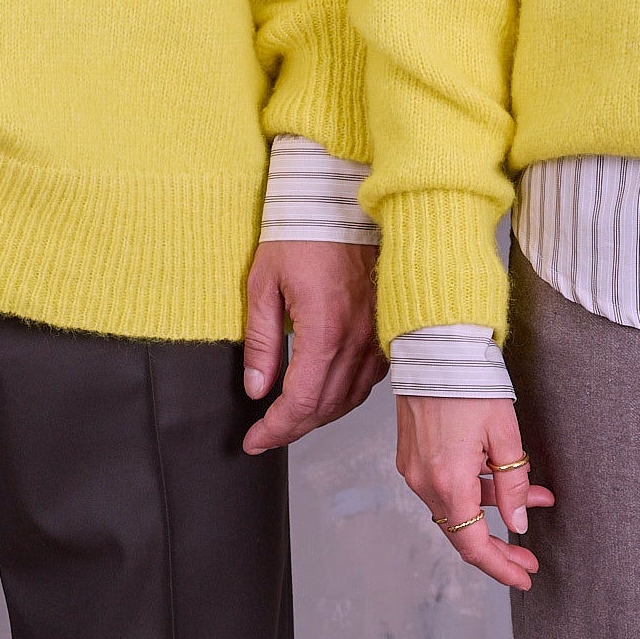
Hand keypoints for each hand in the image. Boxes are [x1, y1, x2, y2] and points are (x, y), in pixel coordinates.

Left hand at [241, 242, 386, 453]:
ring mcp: (377, 334)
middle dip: (292, 429)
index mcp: (325, 330)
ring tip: (290, 419)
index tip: (254, 441)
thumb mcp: (263, 284)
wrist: (339, 198)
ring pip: (350, 398)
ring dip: (318, 416)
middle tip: (265, 435)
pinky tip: (325, 392)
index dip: (275, 430)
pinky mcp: (386, 326)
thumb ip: (261, 342)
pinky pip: (369, 378)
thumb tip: (257, 389)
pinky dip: (344, 395)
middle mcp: (357, 338)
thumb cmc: (301, 231)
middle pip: (326, 407)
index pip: (300, 402)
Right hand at [396, 392, 554, 591]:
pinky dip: (472, 489)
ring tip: (533, 499)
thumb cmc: (471, 382)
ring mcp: (413, 468)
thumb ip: (512, 485)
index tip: (524, 575)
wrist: (434, 344)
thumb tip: (517, 523)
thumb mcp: (505, 435)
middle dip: (499, 544)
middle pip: (462, 530)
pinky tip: (500, 478)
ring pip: (455, 506)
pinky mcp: (411, 454)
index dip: (500, 566)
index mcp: (449, 481)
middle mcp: (424, 481)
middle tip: (528, 555)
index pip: (473, 544)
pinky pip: (444, 485)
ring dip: (492, 508)